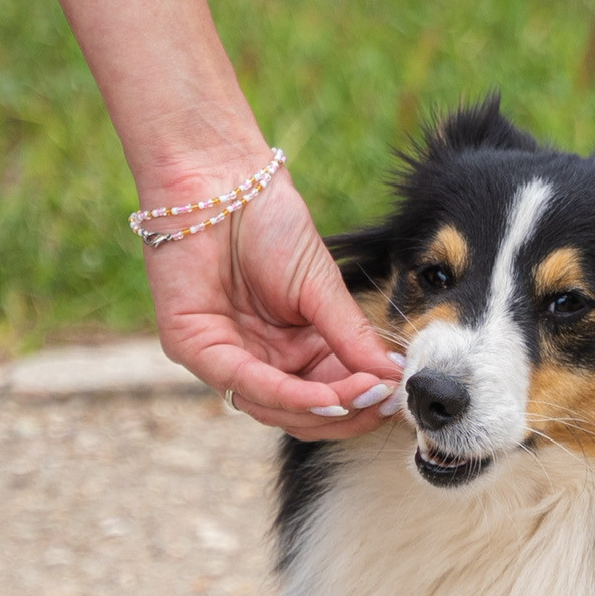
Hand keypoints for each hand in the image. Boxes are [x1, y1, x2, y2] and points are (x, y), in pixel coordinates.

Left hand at [140, 158, 399, 439]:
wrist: (220, 182)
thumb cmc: (270, 225)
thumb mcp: (323, 288)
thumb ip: (353, 337)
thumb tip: (395, 380)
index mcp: (291, 348)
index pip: (330, 393)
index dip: (364, 403)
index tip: (401, 399)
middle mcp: (258, 360)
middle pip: (304, 413)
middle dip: (349, 414)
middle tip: (386, 402)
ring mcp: (224, 357)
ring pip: (276, 409)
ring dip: (325, 410)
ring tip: (365, 395)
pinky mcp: (193, 347)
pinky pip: (245, 384)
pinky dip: (290, 395)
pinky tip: (328, 395)